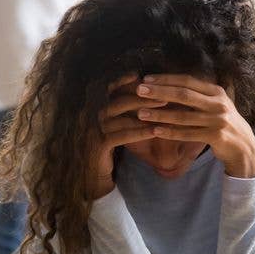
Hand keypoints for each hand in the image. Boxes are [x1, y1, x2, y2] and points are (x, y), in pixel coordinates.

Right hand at [85, 74, 167, 199]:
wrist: (91, 178)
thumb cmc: (105, 151)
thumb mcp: (111, 129)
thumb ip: (119, 113)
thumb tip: (140, 96)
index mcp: (93, 110)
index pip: (107, 90)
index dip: (121, 81)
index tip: (139, 75)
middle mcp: (90, 117)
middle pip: (118, 101)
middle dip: (142, 96)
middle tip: (163, 94)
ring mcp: (92, 131)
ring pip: (120, 117)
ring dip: (144, 112)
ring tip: (164, 109)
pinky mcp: (97, 146)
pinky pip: (121, 136)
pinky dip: (139, 132)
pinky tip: (155, 131)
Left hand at [135, 74, 254, 178]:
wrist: (244, 146)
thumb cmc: (223, 122)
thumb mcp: (216, 103)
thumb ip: (198, 94)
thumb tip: (169, 83)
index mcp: (216, 91)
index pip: (188, 81)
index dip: (167, 79)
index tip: (147, 79)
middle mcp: (218, 103)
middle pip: (184, 95)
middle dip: (160, 92)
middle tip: (139, 90)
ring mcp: (218, 120)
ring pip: (183, 116)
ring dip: (160, 114)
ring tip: (141, 113)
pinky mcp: (216, 137)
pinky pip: (187, 134)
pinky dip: (170, 133)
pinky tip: (155, 131)